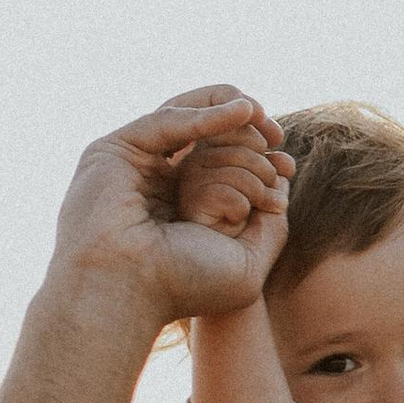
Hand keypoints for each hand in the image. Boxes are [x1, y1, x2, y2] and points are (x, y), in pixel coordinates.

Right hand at [49, 90, 293, 332]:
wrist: (128, 291)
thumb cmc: (183, 286)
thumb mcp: (248, 262)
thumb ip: (271, 225)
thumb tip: (283, 180)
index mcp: (182, 207)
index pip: (222, 163)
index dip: (258, 155)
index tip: (287, 166)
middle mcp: (158, 182)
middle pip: (209, 140)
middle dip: (251, 138)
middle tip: (278, 147)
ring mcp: (135, 164)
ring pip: (193, 126)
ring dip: (235, 126)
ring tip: (266, 132)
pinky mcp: (116, 149)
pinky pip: (170, 119)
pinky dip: (207, 114)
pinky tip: (243, 111)